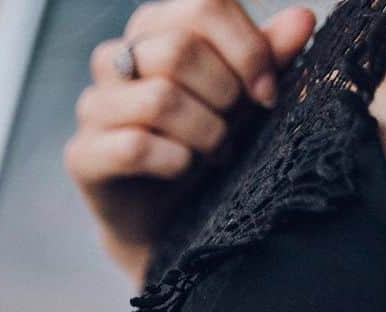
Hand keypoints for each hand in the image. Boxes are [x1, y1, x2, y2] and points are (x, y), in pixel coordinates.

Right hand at [64, 0, 316, 281]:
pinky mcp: (81, 156)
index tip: (268, 92)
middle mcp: (114, 60)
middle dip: (223, 94)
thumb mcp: (241, 99)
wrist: (164, 217)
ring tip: (213, 152)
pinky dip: (174, 161)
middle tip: (235, 127)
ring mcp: (92, 108)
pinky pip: (133, 147)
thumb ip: (267, 58)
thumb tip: (303, 19)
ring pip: (157, 99)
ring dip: (202, 131)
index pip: (203, 5)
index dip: (246, 46)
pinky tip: (183, 169)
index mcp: (153, 29)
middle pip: (177, 50)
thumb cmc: (201, 145)